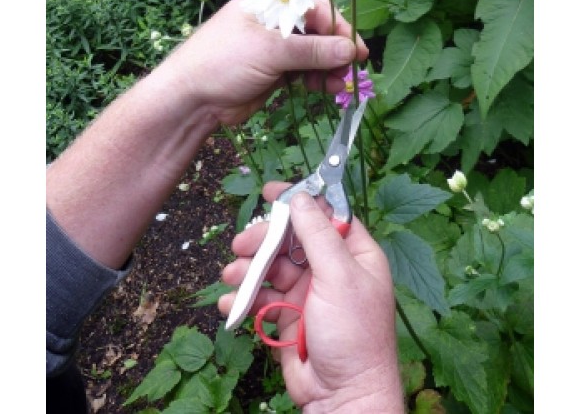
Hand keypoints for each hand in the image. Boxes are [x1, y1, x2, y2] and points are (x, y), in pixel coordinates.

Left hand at [161, 0, 367, 126]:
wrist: (191, 99)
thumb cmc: (223, 61)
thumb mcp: (270, 51)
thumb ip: (312, 50)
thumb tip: (349, 50)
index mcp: (268, 2)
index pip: (313, 5)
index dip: (337, 25)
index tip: (355, 48)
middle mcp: (273, 21)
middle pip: (317, 29)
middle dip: (336, 49)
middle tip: (353, 69)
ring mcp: (274, 47)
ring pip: (313, 53)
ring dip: (329, 67)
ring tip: (340, 85)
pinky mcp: (274, 71)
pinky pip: (304, 71)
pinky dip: (317, 79)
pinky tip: (327, 89)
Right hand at [219, 183, 404, 412]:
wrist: (343, 397)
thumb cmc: (354, 335)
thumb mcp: (339, 276)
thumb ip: (317, 235)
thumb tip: (299, 198)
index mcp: (353, 254)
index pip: (324, 214)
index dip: (298, 201)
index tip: (270, 192)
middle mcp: (330, 269)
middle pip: (289, 239)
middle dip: (263, 239)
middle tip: (241, 243)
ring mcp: (308, 292)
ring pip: (271, 267)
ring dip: (248, 268)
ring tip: (231, 276)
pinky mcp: (288, 315)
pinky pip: (261, 297)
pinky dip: (245, 298)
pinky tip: (232, 304)